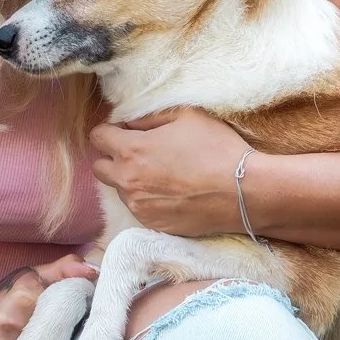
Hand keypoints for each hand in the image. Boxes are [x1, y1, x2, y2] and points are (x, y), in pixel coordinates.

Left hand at [89, 108, 252, 236]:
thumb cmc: (216, 148)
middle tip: (139, 154)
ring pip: (120, 190)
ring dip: (132, 180)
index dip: (110, 131)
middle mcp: (127, 181)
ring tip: (163, 174)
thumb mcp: (186, 115)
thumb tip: (130, 123)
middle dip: (112, 158)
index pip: (97, 137)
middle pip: (99, 168)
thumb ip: (150, 117)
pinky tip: (173, 192)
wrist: (243, 192)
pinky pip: (139, 208)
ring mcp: (138, 207)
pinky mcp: (152, 224)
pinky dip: (148, 199)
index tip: (127, 132)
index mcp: (131, 150)